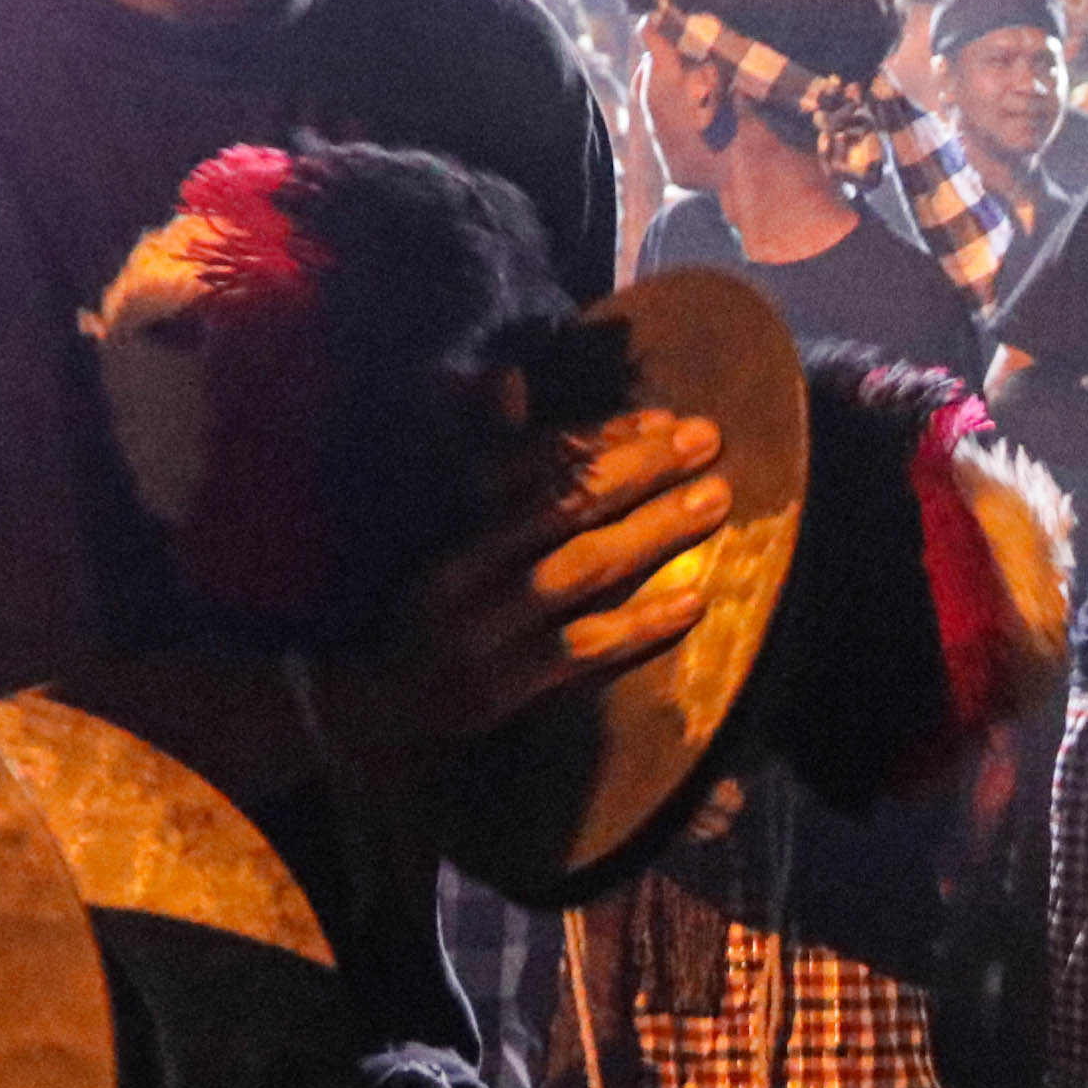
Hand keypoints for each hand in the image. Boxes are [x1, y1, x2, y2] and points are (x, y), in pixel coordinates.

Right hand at [313, 401, 732, 763]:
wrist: (372, 712)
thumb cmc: (420, 603)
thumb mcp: (436, 526)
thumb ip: (481, 453)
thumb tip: (508, 375)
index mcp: (447, 519)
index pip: (531, 463)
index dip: (600, 438)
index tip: (662, 416)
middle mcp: (464, 564)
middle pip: (563, 507)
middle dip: (640, 469)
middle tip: (706, 437)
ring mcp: (485, 629)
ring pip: (580, 570)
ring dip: (653, 532)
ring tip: (715, 498)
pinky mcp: (505, 688)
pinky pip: (582, 651)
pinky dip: (640, 627)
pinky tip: (695, 604)